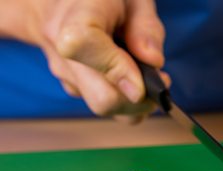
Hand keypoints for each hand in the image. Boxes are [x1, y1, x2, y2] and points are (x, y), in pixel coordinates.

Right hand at [11, 0, 168, 122]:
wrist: (64, 2)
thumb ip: (145, 27)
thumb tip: (153, 62)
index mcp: (75, 15)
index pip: (83, 46)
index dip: (118, 69)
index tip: (145, 80)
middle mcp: (60, 48)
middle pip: (102, 97)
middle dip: (141, 99)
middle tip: (161, 80)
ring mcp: (63, 72)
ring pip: (105, 107)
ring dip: (134, 99)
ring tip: (143, 72)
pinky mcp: (71, 87)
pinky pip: (104, 104)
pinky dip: (124, 98)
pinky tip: (127, 75)